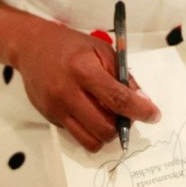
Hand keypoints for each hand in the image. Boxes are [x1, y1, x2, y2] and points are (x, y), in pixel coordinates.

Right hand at [16, 20, 160, 151]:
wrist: (31, 46)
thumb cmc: (71, 45)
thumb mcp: (101, 50)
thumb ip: (122, 76)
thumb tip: (142, 101)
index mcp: (84, 70)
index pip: (117, 99)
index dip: (139, 110)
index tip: (154, 115)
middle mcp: (67, 92)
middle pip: (104, 127)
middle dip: (122, 125)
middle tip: (126, 113)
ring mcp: (56, 109)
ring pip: (91, 141)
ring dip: (107, 134)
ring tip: (108, 116)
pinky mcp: (50, 119)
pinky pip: (77, 136)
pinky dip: (90, 130)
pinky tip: (90, 113)